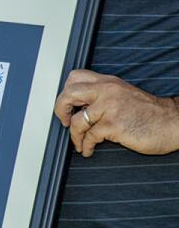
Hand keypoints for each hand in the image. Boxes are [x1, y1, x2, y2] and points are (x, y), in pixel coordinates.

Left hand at [53, 70, 178, 156]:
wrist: (174, 122)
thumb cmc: (150, 112)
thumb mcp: (123, 94)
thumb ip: (103, 95)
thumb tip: (80, 106)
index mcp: (108, 82)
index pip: (75, 77)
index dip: (66, 91)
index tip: (68, 105)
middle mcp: (106, 92)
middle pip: (69, 94)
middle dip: (61, 110)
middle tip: (65, 121)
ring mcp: (109, 108)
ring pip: (78, 121)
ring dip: (74, 136)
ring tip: (78, 143)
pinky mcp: (114, 126)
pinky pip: (89, 137)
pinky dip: (85, 146)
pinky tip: (88, 150)